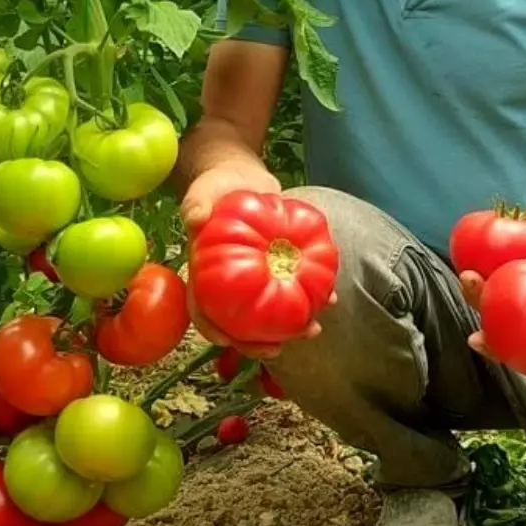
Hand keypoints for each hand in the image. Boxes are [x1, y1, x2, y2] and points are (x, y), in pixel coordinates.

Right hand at [180, 163, 330, 360]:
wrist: (243, 178)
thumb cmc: (216, 187)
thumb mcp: (203, 192)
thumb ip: (197, 205)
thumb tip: (196, 219)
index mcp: (206, 276)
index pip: (203, 310)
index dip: (213, 330)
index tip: (229, 340)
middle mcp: (230, 285)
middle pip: (239, 325)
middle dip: (258, 342)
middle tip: (280, 348)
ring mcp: (256, 280)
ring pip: (270, 314)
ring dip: (292, 327)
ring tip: (314, 329)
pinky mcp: (279, 269)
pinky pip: (293, 288)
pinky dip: (312, 295)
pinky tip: (329, 297)